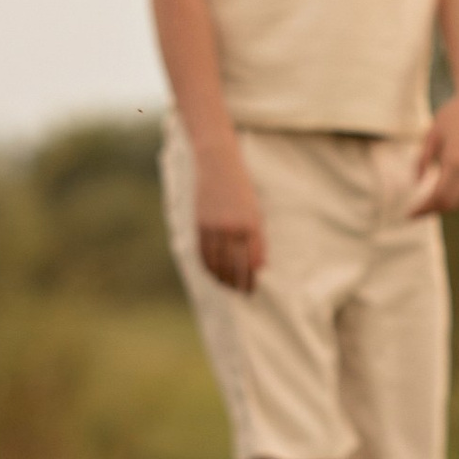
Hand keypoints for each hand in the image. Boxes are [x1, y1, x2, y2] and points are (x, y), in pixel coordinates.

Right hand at [193, 147, 266, 293]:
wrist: (218, 164)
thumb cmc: (241, 189)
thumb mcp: (254, 210)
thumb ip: (256, 237)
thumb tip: (258, 266)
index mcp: (251, 224)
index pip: (252, 260)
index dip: (252, 278)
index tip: (253, 288)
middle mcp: (233, 227)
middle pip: (235, 265)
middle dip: (239, 283)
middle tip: (243, 294)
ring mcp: (215, 226)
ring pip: (218, 262)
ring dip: (223, 279)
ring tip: (228, 288)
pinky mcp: (200, 224)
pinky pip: (203, 253)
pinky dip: (208, 267)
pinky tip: (213, 274)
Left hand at [408, 89, 458, 216]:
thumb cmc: (451, 117)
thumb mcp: (431, 135)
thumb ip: (422, 159)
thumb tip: (416, 182)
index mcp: (454, 162)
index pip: (438, 196)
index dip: (423, 208)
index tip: (409, 213)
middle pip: (448, 203)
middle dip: (431, 211)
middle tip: (413, 214)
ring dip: (442, 208)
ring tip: (424, 209)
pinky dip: (452, 201)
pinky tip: (439, 201)